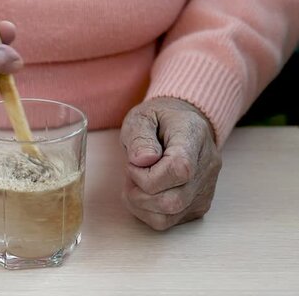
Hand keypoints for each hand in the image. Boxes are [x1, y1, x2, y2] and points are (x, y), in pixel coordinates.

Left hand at [120, 97, 221, 230]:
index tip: (134, 162)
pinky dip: (146, 211)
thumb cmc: (159, 120)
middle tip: (131, 172)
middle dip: (139, 191)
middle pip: (173, 200)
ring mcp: (205, 189)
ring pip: (168, 216)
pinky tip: (143, 192)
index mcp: (194, 137)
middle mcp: (207, 166)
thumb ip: (140, 136)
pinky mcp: (198, 205)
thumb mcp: (142, 117)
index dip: (148, 175)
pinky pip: (168, 222)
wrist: (182, 124)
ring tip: (136, 181)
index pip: (179, 170)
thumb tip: (143, 160)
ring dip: (140, 203)